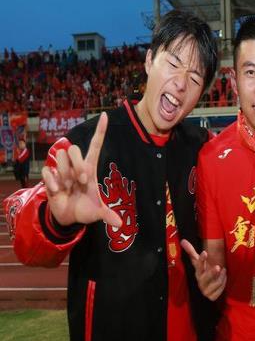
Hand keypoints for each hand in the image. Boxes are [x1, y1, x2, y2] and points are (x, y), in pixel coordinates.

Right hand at [42, 113, 121, 227]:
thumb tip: (120, 225)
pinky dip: (53, 182)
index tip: (105, 115)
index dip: (100, 130)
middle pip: (74, 148)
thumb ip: (107, 216)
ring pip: (61, 157)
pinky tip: (59, 192)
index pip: (95, 145)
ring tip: (69, 188)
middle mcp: (76, 166)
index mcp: (90, 168)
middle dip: (77, 164)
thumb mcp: (97, 212)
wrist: (69, 217)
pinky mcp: (50, 177)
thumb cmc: (85, 209)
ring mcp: (62, 170)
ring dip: (65, 174)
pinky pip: (48, 171)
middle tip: (81, 181)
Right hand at [181, 239, 226, 300]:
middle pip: (205, 278)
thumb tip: (182, 240)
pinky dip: (223, 285)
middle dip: (211, 273)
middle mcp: (200, 282)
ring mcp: (205, 290)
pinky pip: (219, 292)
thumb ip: (191, 251)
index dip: (201, 260)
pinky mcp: (211, 297)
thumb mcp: (198, 262)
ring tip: (224, 270)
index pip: (198, 265)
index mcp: (198, 272)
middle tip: (218, 266)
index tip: (205, 252)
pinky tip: (225, 278)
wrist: (207, 287)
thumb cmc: (203, 271)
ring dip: (221, 278)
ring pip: (214, 285)